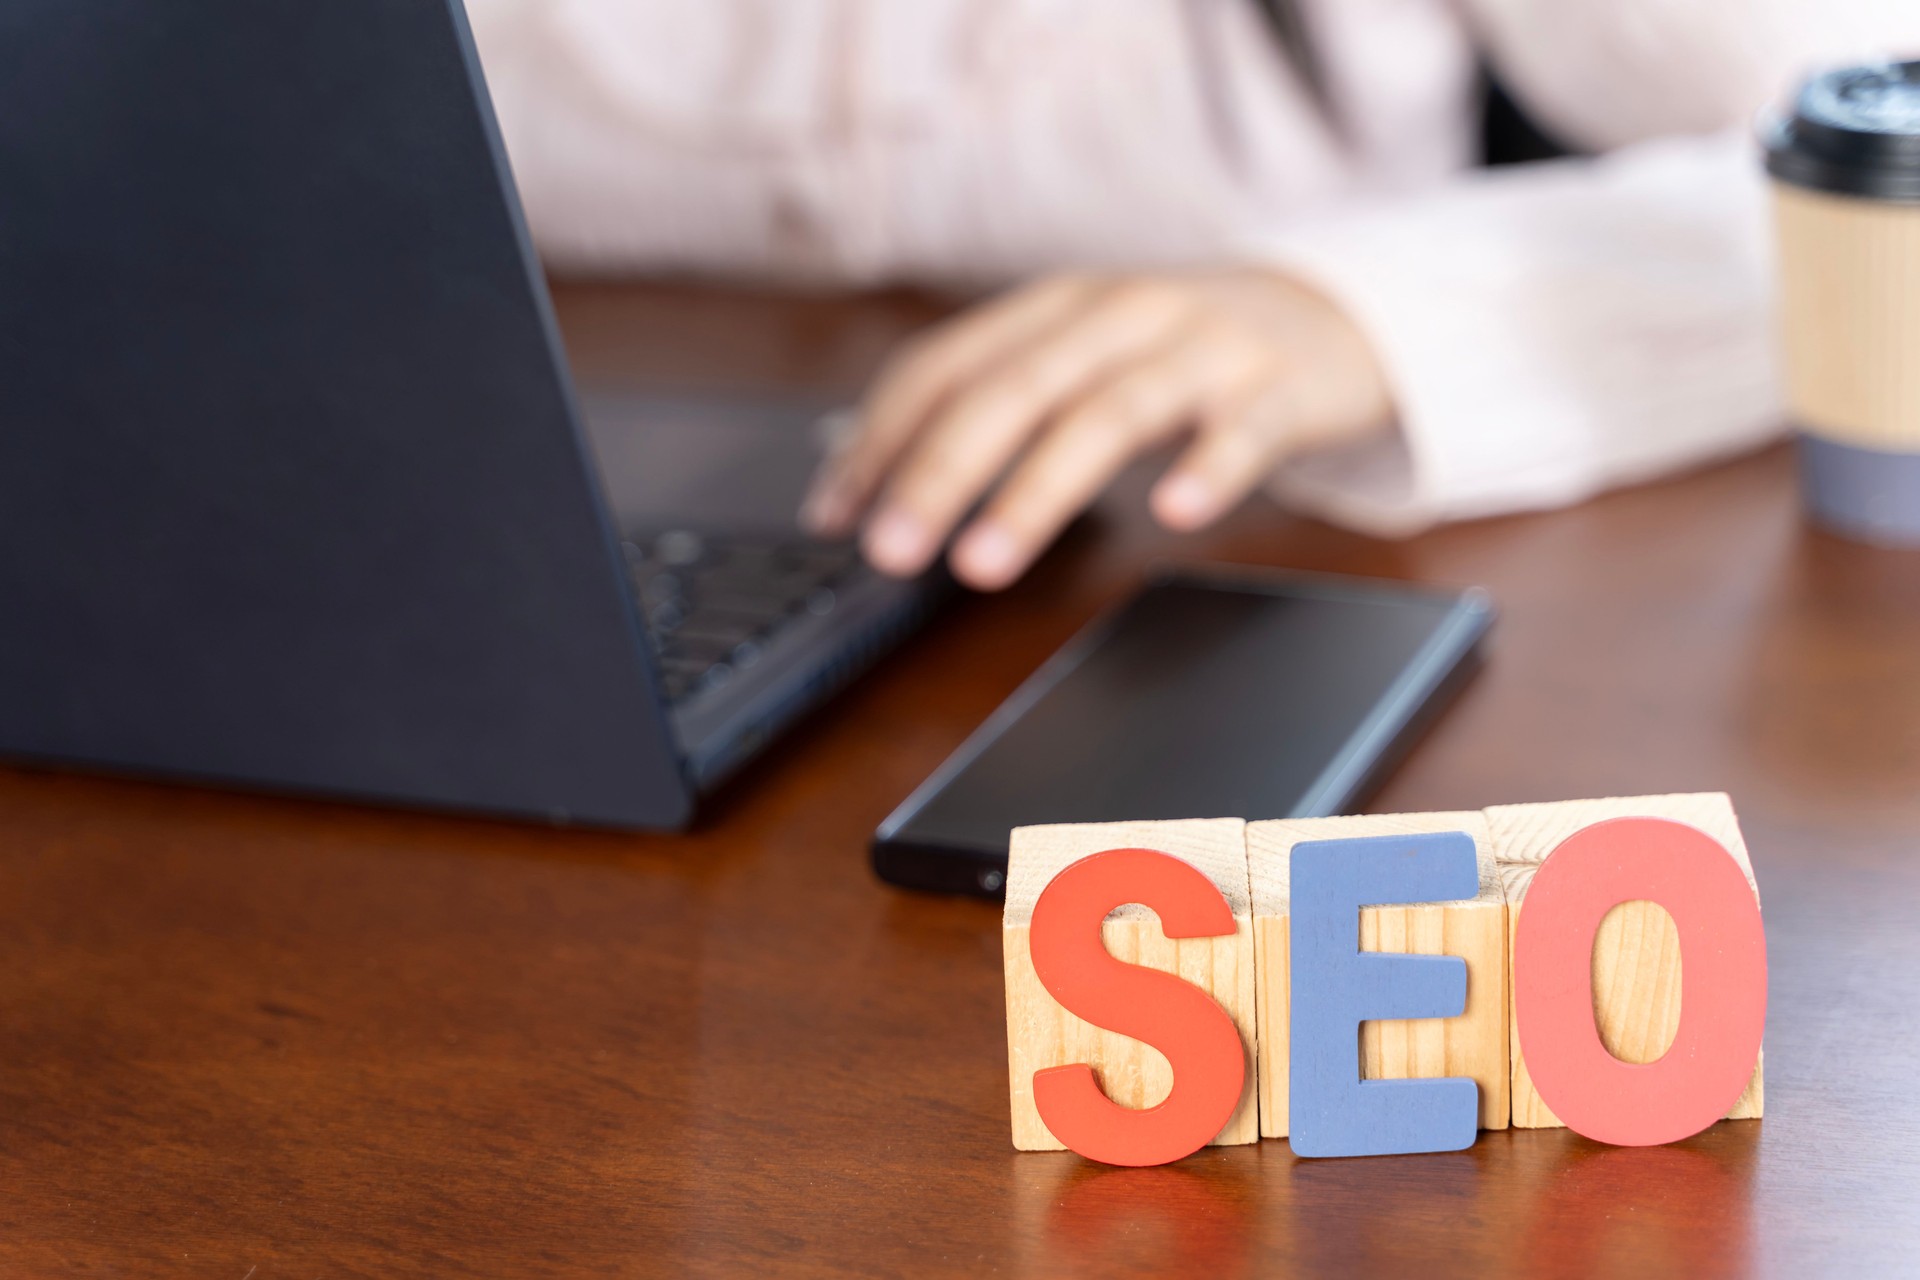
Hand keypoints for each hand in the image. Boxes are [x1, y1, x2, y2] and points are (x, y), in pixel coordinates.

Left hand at [799, 266, 1393, 589]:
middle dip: (940, 472)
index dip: (882, 438)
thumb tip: (883, 478)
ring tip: (984, 563)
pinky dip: (1206, 467)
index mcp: (1056, 307)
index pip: (946, 365)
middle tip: (890, 550)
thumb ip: (1000, 404)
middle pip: (1014, 389)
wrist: (1339, 312)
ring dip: (1036, 490)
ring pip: (1109, 413)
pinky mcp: (1282, 386)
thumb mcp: (1085, 359)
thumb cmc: (1185, 353)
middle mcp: (1120, 314)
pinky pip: (1243, 429)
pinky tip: (1173, 512)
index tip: (836, 514)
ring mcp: (1204, 347)